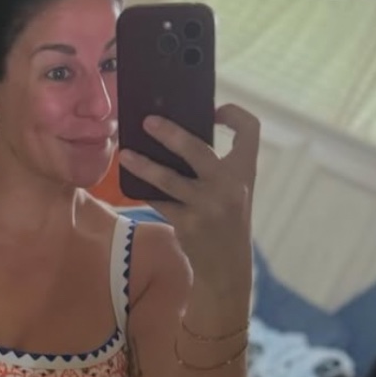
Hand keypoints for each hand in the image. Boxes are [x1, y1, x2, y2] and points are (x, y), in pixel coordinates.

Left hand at [118, 103, 258, 276]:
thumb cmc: (225, 220)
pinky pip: (158, 201)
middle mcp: (230, 185)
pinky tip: (132, 184)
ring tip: (125, 155)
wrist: (227, 266)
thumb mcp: (232, 190)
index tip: (215, 110)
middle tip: (147, 121)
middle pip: (197, 149)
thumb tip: (174, 136)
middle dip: (169, 133)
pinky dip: (144, 192)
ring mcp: (208, 205)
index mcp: (246, 171)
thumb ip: (215, 167)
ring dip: (143, 165)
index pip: (250, 129)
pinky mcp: (188, 223)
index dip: (234, 113)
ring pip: (168, 178)